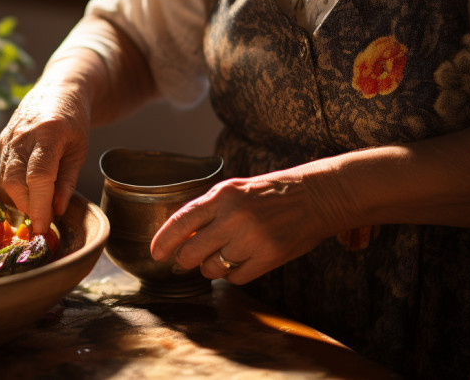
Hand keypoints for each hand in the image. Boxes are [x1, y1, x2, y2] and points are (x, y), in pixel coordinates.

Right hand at [0, 82, 90, 233]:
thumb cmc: (73, 120)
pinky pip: (5, 170)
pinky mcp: (2, 141)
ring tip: (40, 207)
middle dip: (28, 206)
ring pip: (7, 178)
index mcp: (48, 134)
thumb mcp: (79, 150)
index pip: (38, 177)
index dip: (39, 205)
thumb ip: (67, 181)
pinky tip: (30, 191)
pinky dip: (16, 185)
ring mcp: (8, 137)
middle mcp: (22, 135)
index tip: (44, 227)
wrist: (58, 89)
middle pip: (16, 181)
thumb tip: (57, 210)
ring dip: (21, 198)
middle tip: (44, 220)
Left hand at [149, 175, 339, 283]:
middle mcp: (234, 217)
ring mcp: (252, 239)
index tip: (156, 255)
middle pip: (191, 253)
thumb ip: (206, 212)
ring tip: (224, 254)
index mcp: (222, 196)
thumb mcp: (233, 192)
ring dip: (212, 267)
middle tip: (189, 259)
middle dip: (186, 260)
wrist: (314, 197)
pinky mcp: (269, 258)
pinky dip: (234, 274)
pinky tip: (243, 260)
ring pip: (213, 269)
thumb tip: (176, 239)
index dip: (164, 241)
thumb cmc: (267, 195)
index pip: (181, 222)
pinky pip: (236, 278)